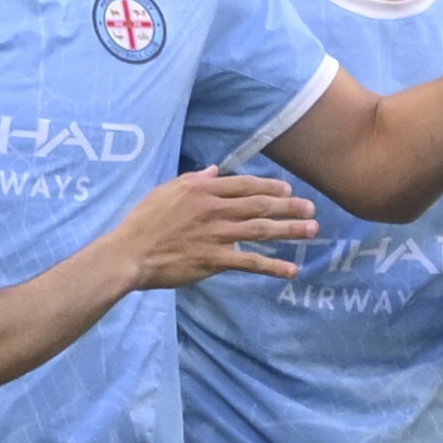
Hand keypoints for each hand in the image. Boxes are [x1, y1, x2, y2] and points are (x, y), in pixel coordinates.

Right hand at [114, 169, 320, 288]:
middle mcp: (214, 209)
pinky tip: (291, 270)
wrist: (130, 253)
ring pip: (261, 231)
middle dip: (289, 207)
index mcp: (203, 191)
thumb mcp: (166, 191)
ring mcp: (216, 235)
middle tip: (312, 208)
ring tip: (312, 230)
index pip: (244, 186)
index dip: (269, 187)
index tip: (288, 191)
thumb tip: (214, 171)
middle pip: (259, 206)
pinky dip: (272, 267)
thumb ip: (193, 180)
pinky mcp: (214, 260)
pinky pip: (250, 263)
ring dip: (290, 230)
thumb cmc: (143, 222)